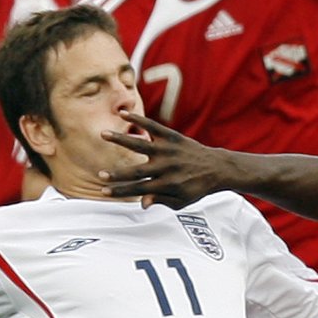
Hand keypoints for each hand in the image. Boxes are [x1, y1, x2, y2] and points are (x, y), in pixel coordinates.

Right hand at [99, 112, 233, 209]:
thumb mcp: (181, 201)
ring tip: (103, 134)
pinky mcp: (172, 136)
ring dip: (121, 139)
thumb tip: (142, 204)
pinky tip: (122, 113)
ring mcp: (168, 150)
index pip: (139, 189)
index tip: (104, 190)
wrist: (217, 169)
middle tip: (100, 174)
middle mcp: (166, 167)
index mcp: (167, 184)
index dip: (120, 190)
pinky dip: (138, 119)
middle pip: (136, 171)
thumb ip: (162, 201)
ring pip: (140, 144)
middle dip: (117, 174)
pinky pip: (152, 125)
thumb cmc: (197, 188)